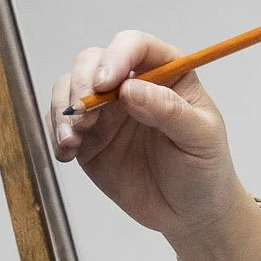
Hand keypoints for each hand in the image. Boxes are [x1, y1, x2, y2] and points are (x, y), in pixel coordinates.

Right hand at [48, 30, 258, 255]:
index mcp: (166, 74)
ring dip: (63, 109)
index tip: (105, 84)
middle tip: (84, 114)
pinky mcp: (89, 138)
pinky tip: (67, 153)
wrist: (191, 213)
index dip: (116, 56)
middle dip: (81, 82)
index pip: (136, 46)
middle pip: (93, 61)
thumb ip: (169, 111)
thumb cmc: (205, 168)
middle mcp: (131, 84)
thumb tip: (130, 89)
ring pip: (69, 88)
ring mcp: (107, 111)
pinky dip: (56, 133)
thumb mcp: (200, 138)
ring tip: (72, 139)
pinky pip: (62, 124)